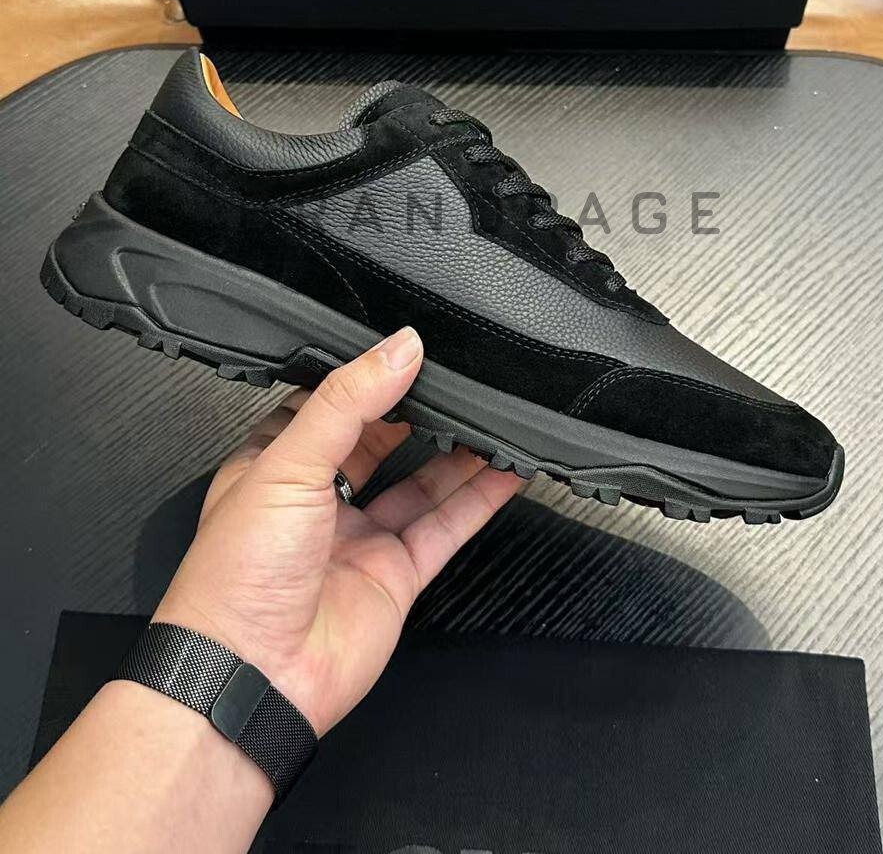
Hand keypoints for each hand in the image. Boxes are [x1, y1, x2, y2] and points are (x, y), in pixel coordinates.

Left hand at [154, 327, 523, 733]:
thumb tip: (398, 348)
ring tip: (494, 416)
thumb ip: (347, 402)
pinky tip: (505, 472)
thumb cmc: (235, 579)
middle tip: (459, 377)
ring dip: (457, 451)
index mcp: (273, 466)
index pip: (325, 404)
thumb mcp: (287, 463)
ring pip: (420, 483)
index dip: (365, 377)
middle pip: (379, 441)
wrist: (252, 677)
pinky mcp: (394, 577)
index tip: (406, 349)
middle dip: (417, 410)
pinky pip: (445, 528)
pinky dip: (478, 500)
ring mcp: (358, 539)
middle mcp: (317, 501)